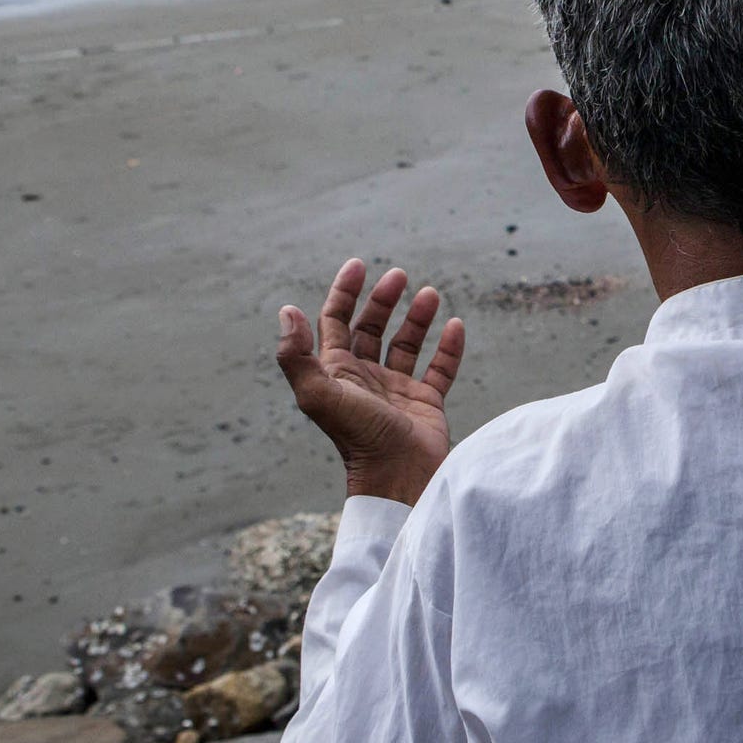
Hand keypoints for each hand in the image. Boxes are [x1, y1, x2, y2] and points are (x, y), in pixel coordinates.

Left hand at [275, 259, 465, 505]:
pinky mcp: (426, 404)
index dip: (344, 293)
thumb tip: (286, 310)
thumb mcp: (320, 395)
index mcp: (337, 373)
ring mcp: (396, 391)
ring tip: (430, 294)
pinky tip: (455, 326)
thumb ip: (297, 356)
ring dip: (417, 318)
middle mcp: (365, 379)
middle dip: (383, 300)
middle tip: (399, 275)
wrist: (398, 477)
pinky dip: (448, 348)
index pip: (336, 322)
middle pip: (371, 328)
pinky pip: (439, 369)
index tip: (359, 265)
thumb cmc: (358, 438)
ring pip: (406, 344)